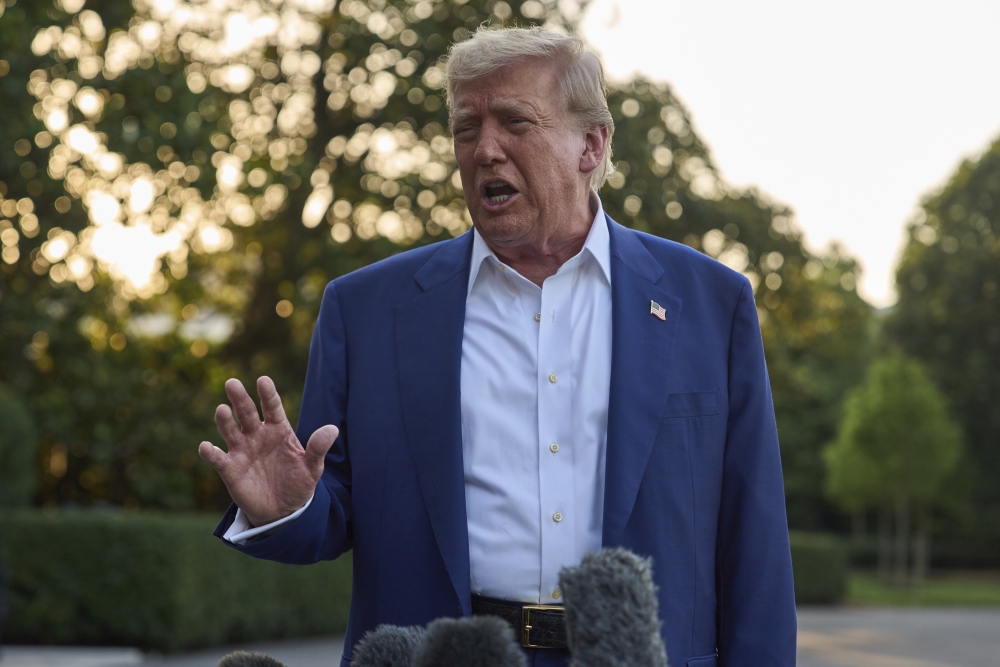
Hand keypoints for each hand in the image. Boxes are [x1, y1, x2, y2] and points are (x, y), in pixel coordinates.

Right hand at [198, 376, 337, 526]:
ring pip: (230, 430)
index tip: (263, 381)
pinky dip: (210, 452)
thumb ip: (318, 448)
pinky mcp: (230, 468)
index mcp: (278, 430)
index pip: (272, 407)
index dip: (268, 394)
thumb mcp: (312, 467)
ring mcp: (242, 450)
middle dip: (240, 399)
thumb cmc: (298, 483)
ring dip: (224, 420)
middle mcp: (257, 435)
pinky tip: (207, 446)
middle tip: (232, 383)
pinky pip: (218, 458)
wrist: (283, 510)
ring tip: (222, 410)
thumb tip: (332, 429)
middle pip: (247, 413)